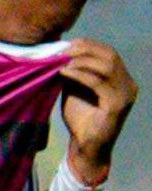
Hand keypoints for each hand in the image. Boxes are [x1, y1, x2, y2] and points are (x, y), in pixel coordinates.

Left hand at [57, 39, 134, 186]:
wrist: (85, 145)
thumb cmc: (81, 117)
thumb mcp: (75, 88)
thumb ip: (74, 71)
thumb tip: (61, 51)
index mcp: (122, 78)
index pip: (109, 52)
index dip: (87, 45)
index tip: (65, 45)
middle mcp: (128, 84)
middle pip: (110, 55)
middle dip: (84, 49)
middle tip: (61, 51)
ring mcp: (126, 94)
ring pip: (106, 66)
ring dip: (81, 60)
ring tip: (61, 62)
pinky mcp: (117, 105)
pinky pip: (98, 83)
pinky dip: (80, 75)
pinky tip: (64, 72)